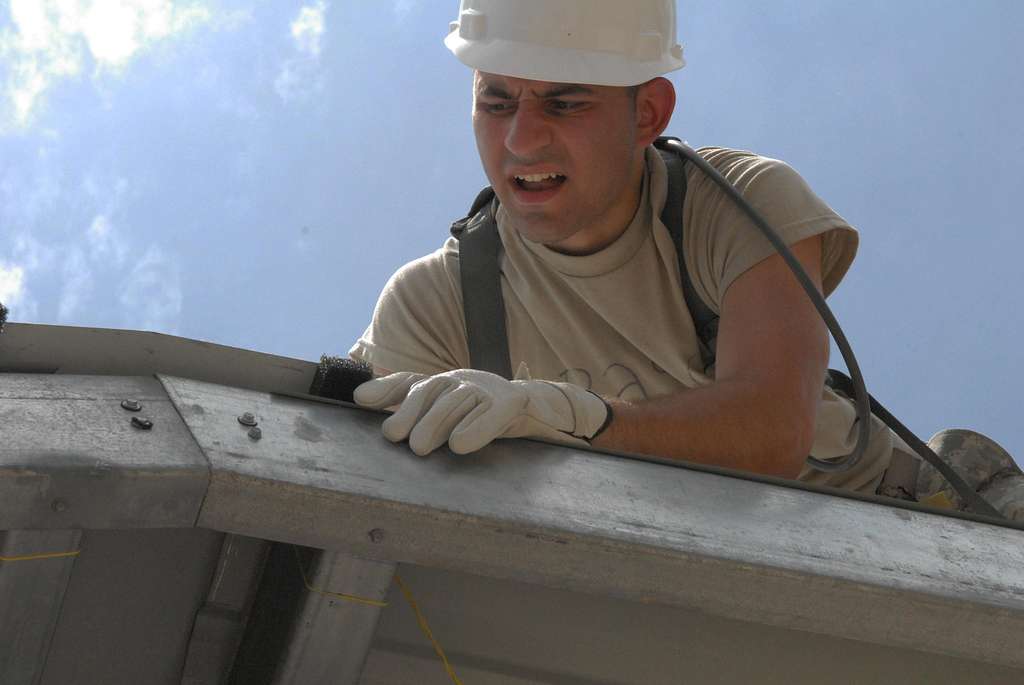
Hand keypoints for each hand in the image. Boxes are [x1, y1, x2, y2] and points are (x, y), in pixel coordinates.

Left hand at [353, 367, 609, 455]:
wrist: (541, 411)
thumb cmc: (484, 418)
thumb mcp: (449, 417)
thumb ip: (409, 407)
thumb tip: (359, 397)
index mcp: (445, 383)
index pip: (410, 382)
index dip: (386, 389)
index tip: (360, 401)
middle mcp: (463, 379)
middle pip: (432, 390)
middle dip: (412, 414)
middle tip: (398, 439)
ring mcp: (489, 388)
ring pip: (458, 400)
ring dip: (437, 422)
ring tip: (421, 448)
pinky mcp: (514, 402)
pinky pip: (493, 413)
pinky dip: (477, 428)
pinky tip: (461, 446)